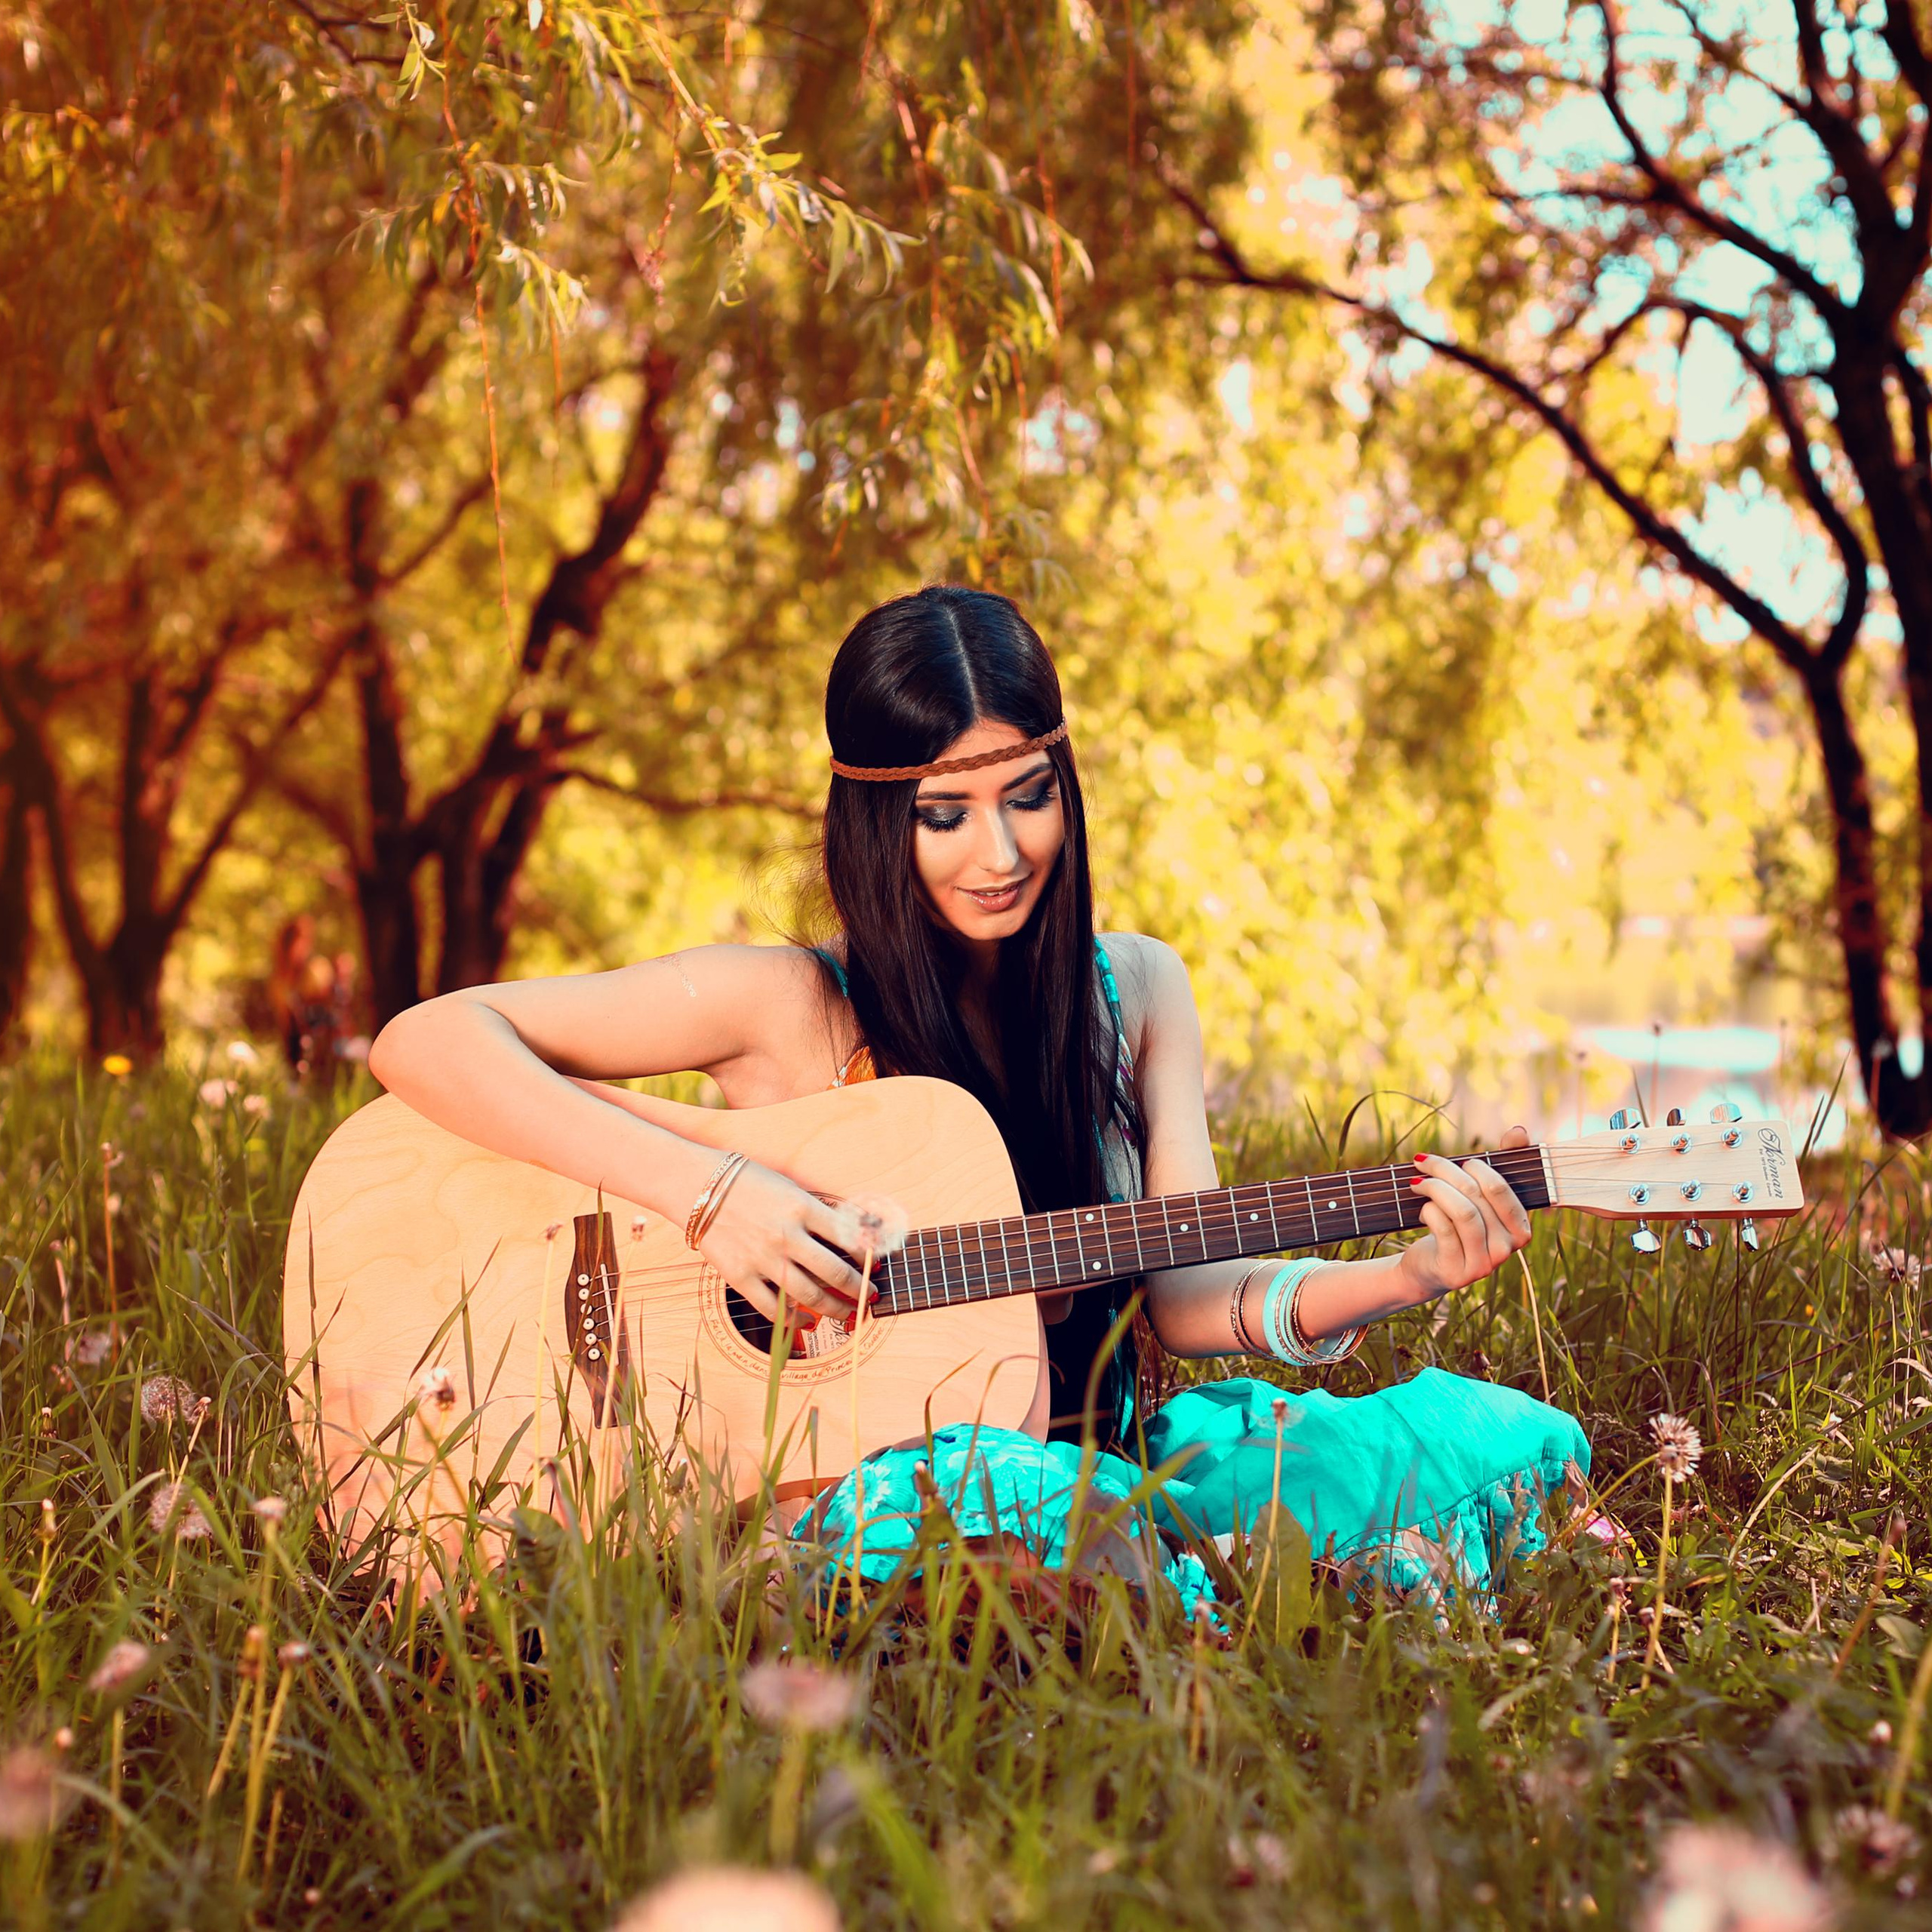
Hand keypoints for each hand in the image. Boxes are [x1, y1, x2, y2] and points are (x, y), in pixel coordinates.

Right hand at [695, 1161, 873, 1325]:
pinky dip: (793, 1320)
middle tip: (870, 1296)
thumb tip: (851, 1235)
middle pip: (835, 1274)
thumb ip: (817, 1212)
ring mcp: (763, 1259)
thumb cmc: (747, 1182)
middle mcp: (786, 1236)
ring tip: (848, 1314)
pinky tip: (806, 1321)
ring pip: (810, 1296)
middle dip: (859, 1290)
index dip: (869, 1256)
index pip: (849, 1238)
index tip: (877, 1264)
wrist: (696, 1186)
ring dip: (835, 1309)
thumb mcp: (789, 1187)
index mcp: (802, 1207)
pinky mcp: (740, 1277)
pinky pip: (772, 1309)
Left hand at [1393, 1125, 1533, 1305]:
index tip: (1462, 1162)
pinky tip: (1422, 1208)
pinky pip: (1444, 1228)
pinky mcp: (1456, 1271)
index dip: (1480, 1169)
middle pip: (1477, 1196)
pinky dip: (1429, 1210)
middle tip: (1424, 1161)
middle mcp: (1506, 1250)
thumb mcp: (1479, 1196)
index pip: (1503, 1191)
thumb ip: (1503, 1163)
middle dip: (1446, 1171)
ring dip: (1434, 1188)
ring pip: (1462, 1212)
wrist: (1428, 1267)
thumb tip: (1519, 1131)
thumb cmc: (1457, 1225)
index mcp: (1520, 1231)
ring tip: (1417, 1181)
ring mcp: (1483, 1264)